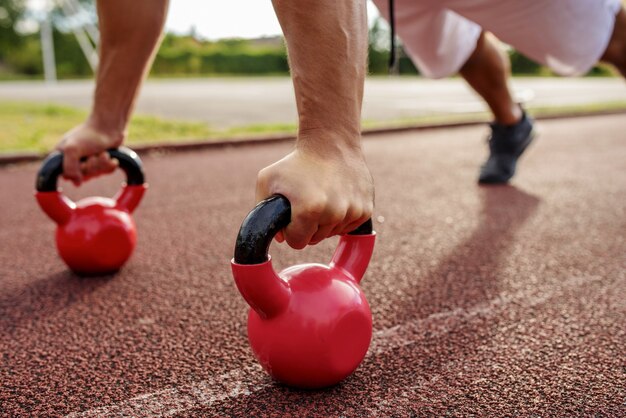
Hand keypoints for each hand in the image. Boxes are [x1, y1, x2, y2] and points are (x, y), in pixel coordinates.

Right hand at [55, 122, 123, 184]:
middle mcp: (75, 160)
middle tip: (93, 155)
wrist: (110, 126)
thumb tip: (77, 183)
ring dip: (101, 164)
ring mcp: (89, 161)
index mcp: (63, 155)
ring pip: (95, 175)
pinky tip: (111, 156)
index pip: (66, 175)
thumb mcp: (72, 149)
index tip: (81, 162)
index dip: (76, 172)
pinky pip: (106, 172)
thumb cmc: (89, 135)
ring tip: (103, 153)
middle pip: (83, 177)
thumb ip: (69, 168)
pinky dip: (110, 165)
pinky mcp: (102, 162)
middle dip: (91, 166)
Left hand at [256, 139, 373, 248]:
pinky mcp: (366, 209)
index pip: (297, 242)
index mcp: (309, 209)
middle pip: (316, 239)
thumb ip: (263, 212)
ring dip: (325, 221)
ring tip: (322, 195)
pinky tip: (336, 197)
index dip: (291, 230)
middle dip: (308, 226)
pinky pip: (349, 226)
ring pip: (333, 233)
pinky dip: (341, 217)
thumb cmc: (296, 162)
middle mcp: (334, 213)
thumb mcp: (267, 180)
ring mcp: (353, 211)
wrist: (331, 142)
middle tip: (307, 201)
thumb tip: (281, 238)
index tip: (293, 215)